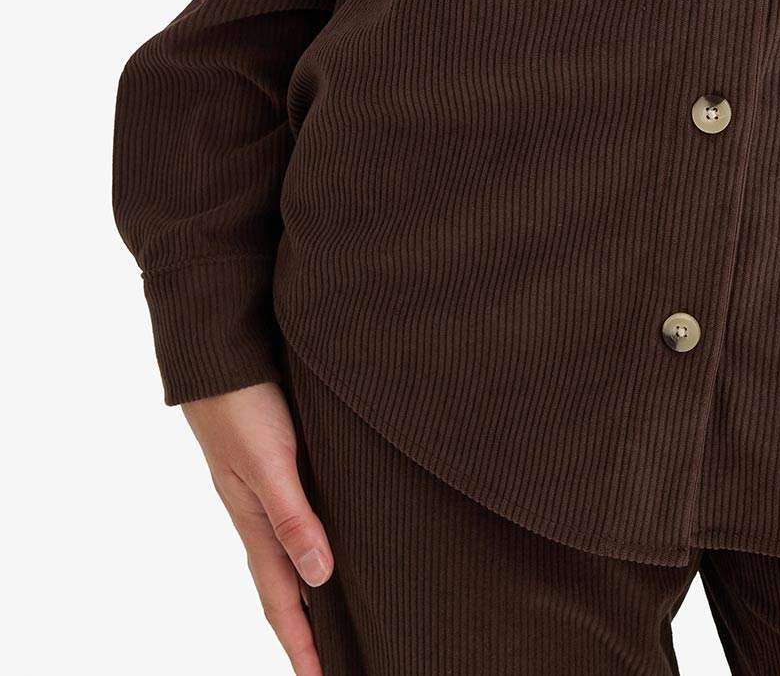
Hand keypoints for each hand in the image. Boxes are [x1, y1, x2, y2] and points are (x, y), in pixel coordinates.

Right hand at [181, 378, 334, 675]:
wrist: (219, 353)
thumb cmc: (243, 404)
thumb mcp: (270, 463)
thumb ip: (293, 516)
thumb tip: (322, 576)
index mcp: (257, 524)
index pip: (282, 601)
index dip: (301, 645)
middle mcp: (263, 515)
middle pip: (287, 587)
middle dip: (307, 631)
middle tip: (333, 664)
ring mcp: (269, 491)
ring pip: (294, 555)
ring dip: (313, 591)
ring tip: (340, 618)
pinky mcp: (281, 463)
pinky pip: (300, 519)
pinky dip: (314, 544)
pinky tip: (333, 542)